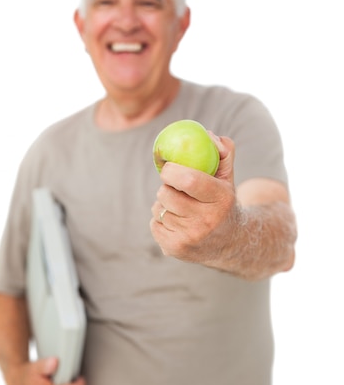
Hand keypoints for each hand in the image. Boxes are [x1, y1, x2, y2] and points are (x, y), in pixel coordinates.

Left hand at [150, 135, 237, 263]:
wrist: (231, 243)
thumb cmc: (223, 201)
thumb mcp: (229, 177)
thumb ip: (223, 151)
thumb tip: (207, 135)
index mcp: (221, 199)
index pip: (188, 180)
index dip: (171, 170)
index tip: (168, 168)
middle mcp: (206, 221)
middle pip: (166, 194)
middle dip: (167, 188)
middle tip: (176, 189)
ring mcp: (190, 238)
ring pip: (159, 209)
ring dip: (164, 205)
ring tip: (181, 208)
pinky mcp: (176, 249)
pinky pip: (154, 224)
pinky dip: (161, 221)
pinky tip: (177, 223)